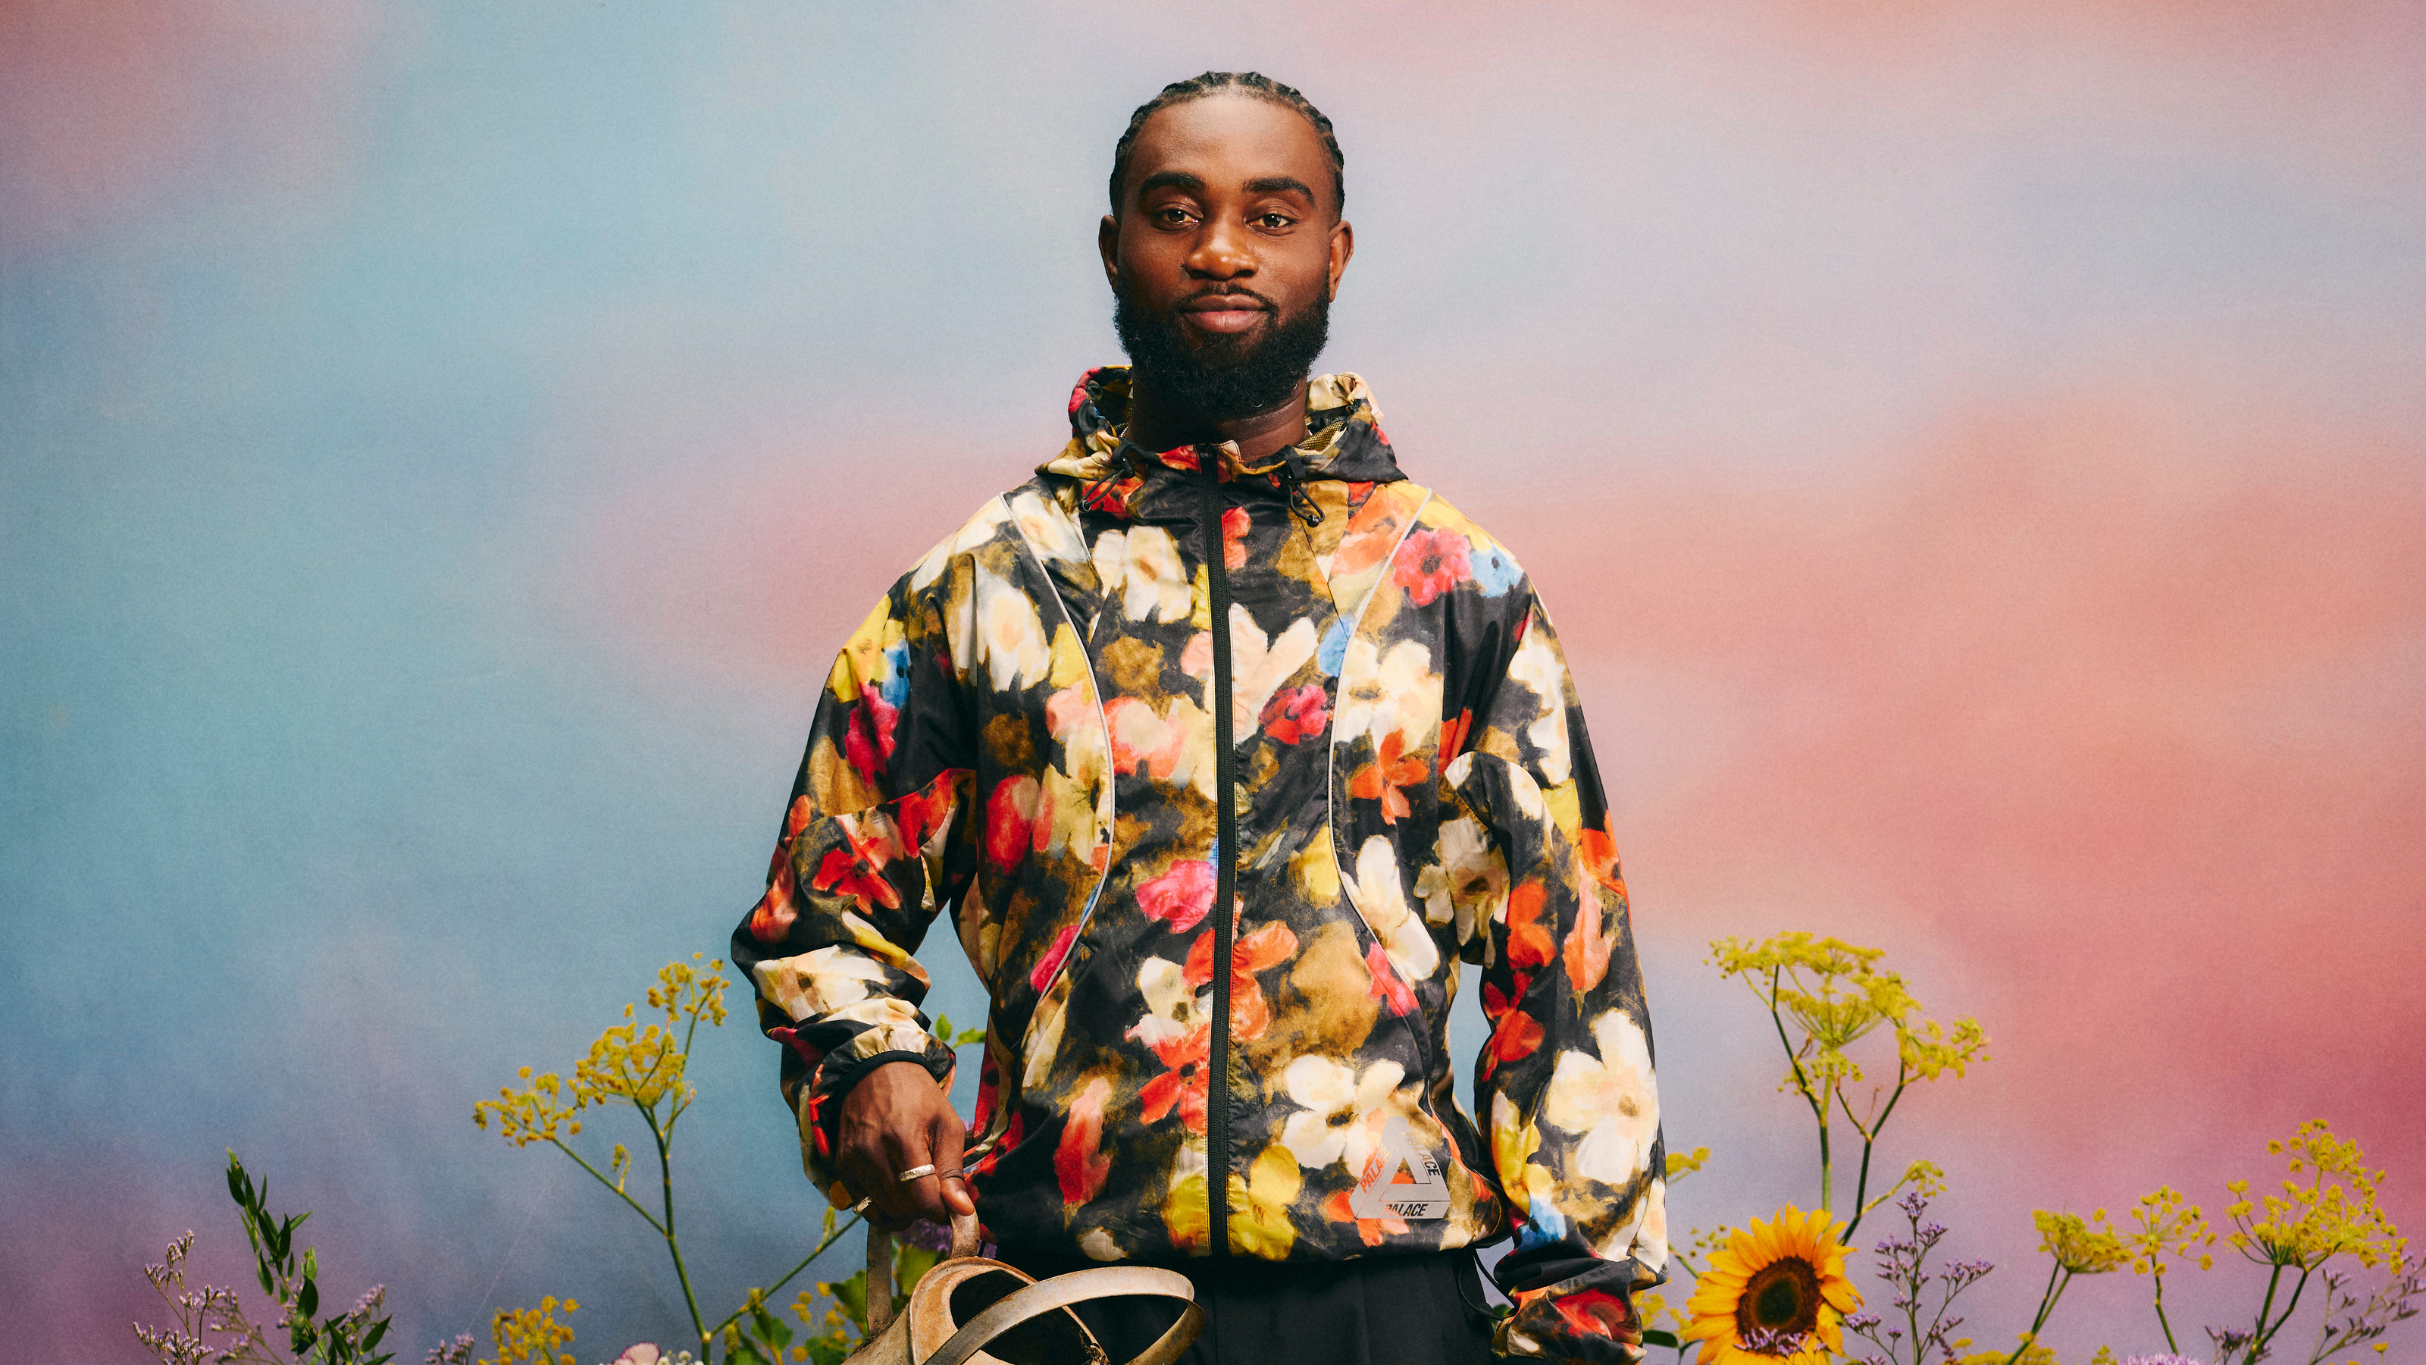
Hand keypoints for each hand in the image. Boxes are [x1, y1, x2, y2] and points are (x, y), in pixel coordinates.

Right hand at [835, 1060, 974, 1228]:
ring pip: (883, 1211)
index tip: (951, 1206)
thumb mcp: (947, 1125)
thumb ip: (953, 1170)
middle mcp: (871, 1153)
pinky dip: (883, 1209)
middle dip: (924, 1209)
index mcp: (903, 1139)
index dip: (940, 1210)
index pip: (921, 1198)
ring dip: (905, 1211)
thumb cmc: (919, 1097)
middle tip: (935, 1192)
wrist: (877, 1072)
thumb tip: (961, 1211)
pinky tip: (896, 1193)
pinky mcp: (841, 1167)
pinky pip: (863, 1207)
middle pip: (902, 1208)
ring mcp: (852, 1162)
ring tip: (916, 1189)